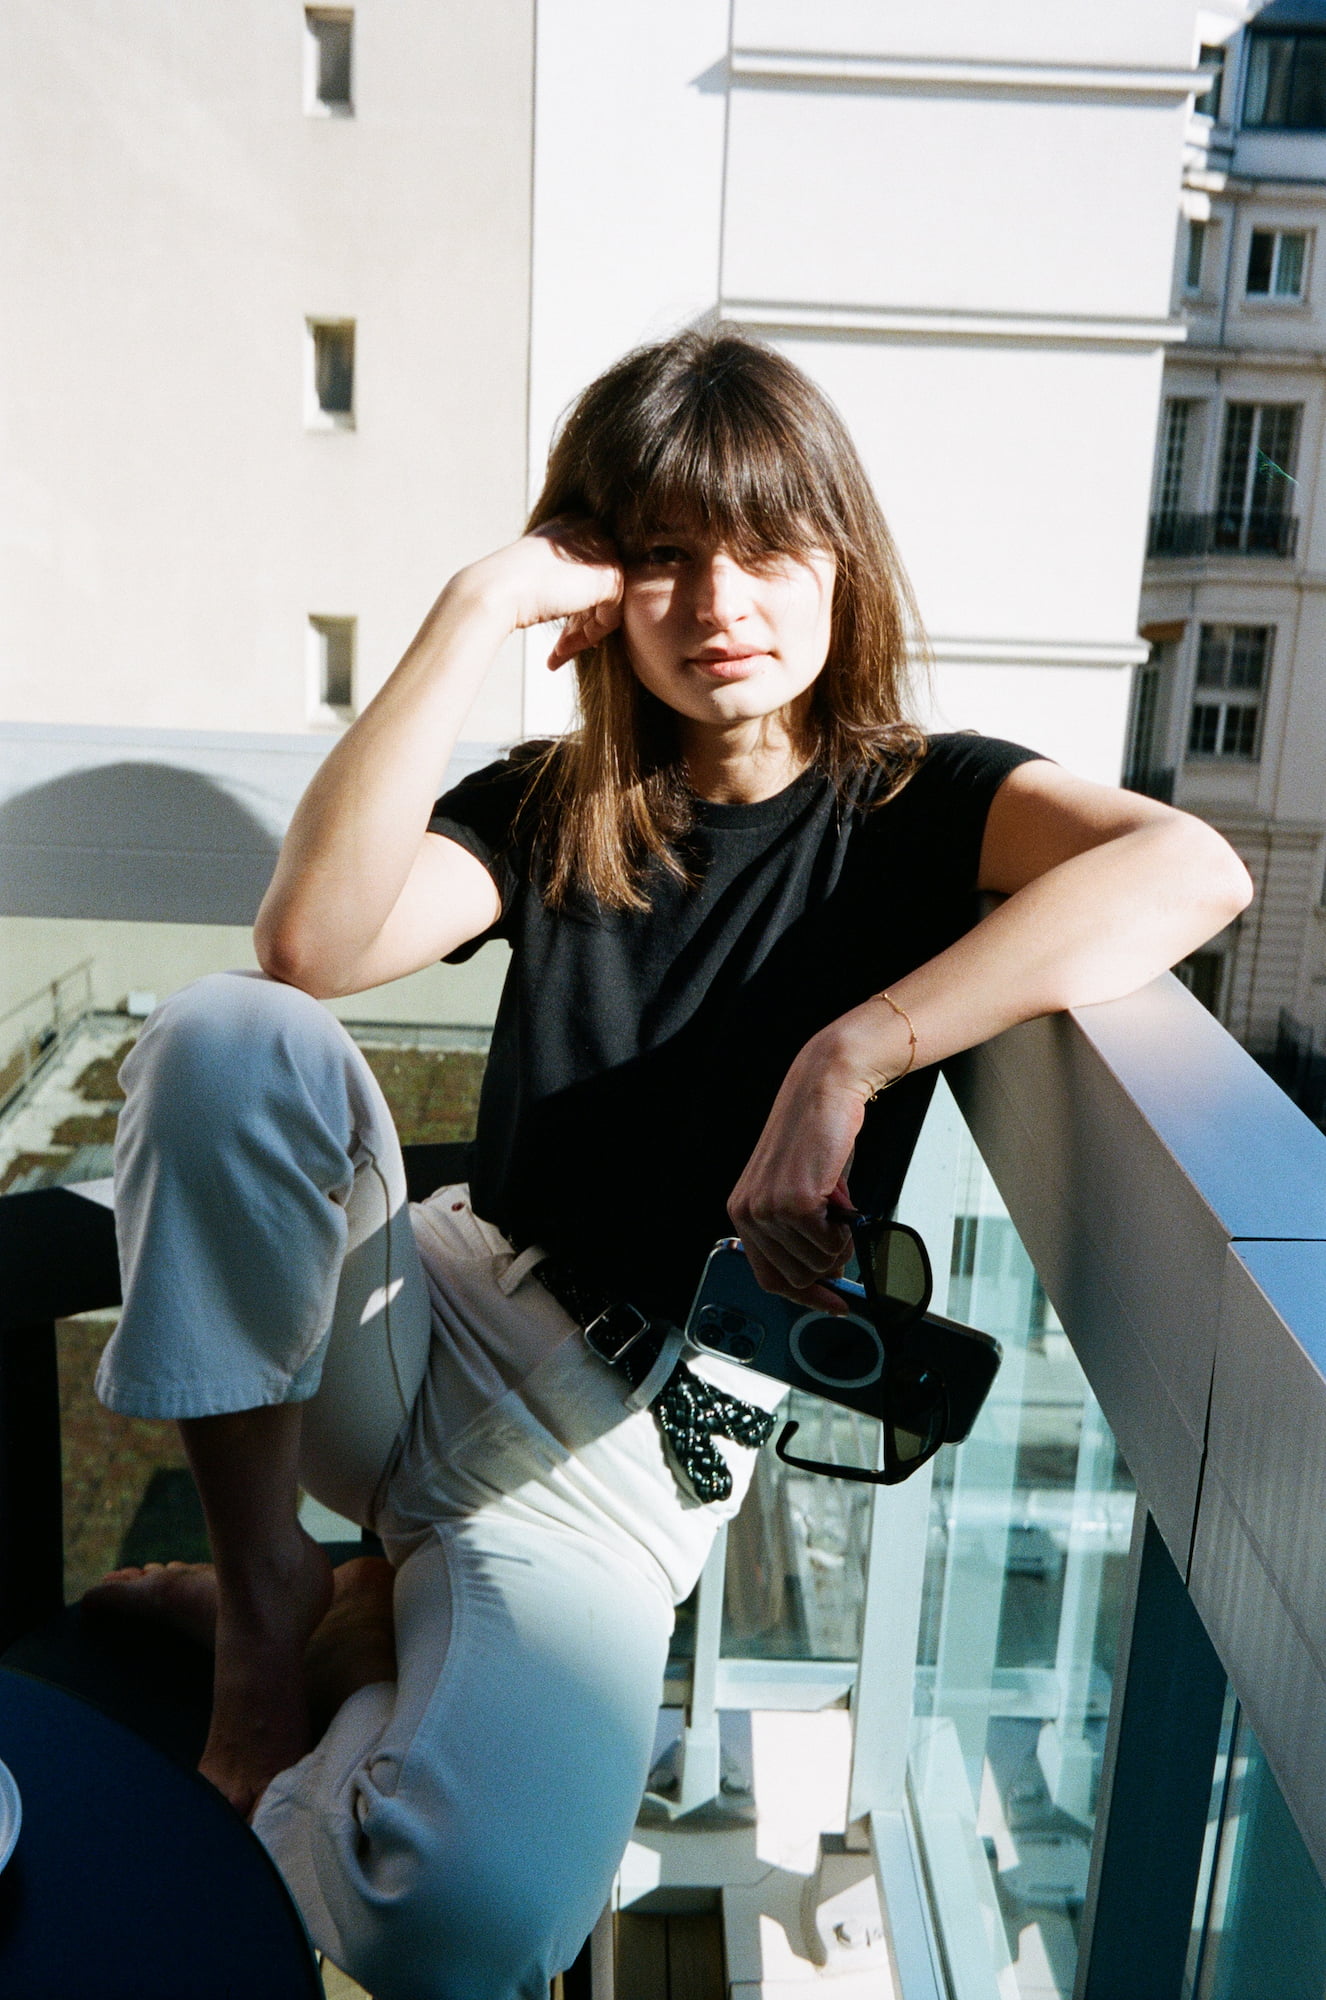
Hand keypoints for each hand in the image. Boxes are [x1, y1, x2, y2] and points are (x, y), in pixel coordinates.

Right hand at [462, 521, 622, 668]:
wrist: (497, 591)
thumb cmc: (507, 584)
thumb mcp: (540, 569)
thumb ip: (565, 575)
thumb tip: (584, 596)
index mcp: (572, 524)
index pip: (588, 571)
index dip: (576, 606)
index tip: (559, 631)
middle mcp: (590, 530)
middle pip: (599, 586)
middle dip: (582, 622)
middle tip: (561, 646)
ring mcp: (603, 551)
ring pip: (607, 603)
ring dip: (583, 633)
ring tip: (558, 652)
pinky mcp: (609, 575)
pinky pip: (612, 615)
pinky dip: (590, 636)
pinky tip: (563, 648)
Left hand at [726, 1039, 870, 1312]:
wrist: (826, 1089)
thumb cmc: (816, 1136)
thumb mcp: (801, 1191)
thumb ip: (801, 1234)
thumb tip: (827, 1276)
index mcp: (744, 1212)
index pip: (770, 1277)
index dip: (806, 1297)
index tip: (835, 1304)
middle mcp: (749, 1213)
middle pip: (797, 1276)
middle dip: (829, 1262)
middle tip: (841, 1231)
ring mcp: (769, 1210)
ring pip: (818, 1262)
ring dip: (840, 1241)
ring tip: (839, 1205)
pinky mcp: (794, 1202)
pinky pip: (831, 1243)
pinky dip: (846, 1229)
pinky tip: (841, 1198)